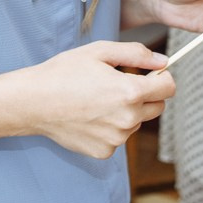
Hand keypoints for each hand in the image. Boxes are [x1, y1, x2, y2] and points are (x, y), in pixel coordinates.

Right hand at [24, 41, 173, 158]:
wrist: (34, 102)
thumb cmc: (64, 72)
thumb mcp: (99, 51)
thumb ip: (136, 54)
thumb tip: (163, 61)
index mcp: (130, 92)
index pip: (168, 88)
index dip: (161, 77)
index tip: (150, 74)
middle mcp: (128, 119)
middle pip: (157, 107)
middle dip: (145, 94)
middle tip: (118, 84)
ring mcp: (116, 138)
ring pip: (136, 122)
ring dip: (126, 111)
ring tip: (97, 99)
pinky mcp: (104, 151)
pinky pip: (118, 137)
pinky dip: (110, 127)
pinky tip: (89, 115)